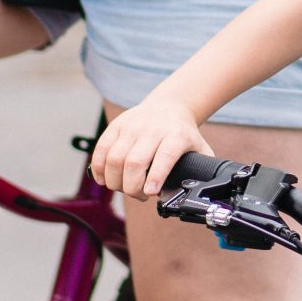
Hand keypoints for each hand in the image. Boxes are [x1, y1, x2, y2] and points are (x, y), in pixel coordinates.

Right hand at [91, 96, 214, 201]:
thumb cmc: (183, 134)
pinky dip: (98, 169)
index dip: (155, 176)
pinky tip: (105, 179)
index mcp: (177, 135)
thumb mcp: (200, 148)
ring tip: (123, 188)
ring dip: (115, 181)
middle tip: (138, 195)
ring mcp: (132, 126)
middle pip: (134, 162)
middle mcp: (153, 129)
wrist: (170, 105)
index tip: (149, 192)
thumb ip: (202, 170)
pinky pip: (101, 149)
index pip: (164, 156)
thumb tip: (199, 194)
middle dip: (131, 187)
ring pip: (114, 158)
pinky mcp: (116, 125)